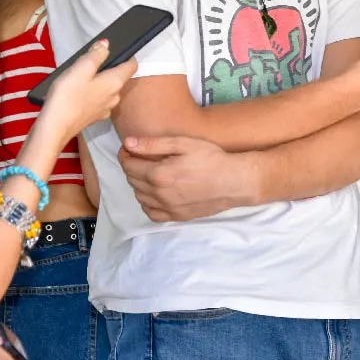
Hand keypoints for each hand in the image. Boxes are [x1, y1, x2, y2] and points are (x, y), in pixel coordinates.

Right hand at [39, 39, 137, 143]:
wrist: (54, 127)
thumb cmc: (68, 95)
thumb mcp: (81, 68)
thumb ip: (96, 54)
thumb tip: (107, 45)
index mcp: (116, 83)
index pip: (132, 65)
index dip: (126, 56)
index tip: (115, 50)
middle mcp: (115, 96)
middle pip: (118, 77)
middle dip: (108, 68)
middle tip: (90, 63)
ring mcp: (105, 109)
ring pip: (107, 90)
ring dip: (98, 82)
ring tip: (80, 77)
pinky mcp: (94, 117)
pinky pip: (98, 100)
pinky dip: (92, 94)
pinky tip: (78, 93)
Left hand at [119, 135, 245, 221]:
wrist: (234, 181)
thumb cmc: (211, 158)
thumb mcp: (184, 144)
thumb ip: (154, 144)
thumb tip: (128, 143)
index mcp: (158, 174)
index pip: (129, 165)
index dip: (125, 154)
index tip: (128, 148)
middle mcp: (158, 194)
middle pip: (132, 181)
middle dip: (131, 167)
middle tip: (139, 157)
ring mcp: (167, 207)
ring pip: (140, 197)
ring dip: (138, 184)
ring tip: (149, 173)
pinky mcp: (176, 216)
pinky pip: (151, 212)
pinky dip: (147, 202)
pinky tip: (155, 193)